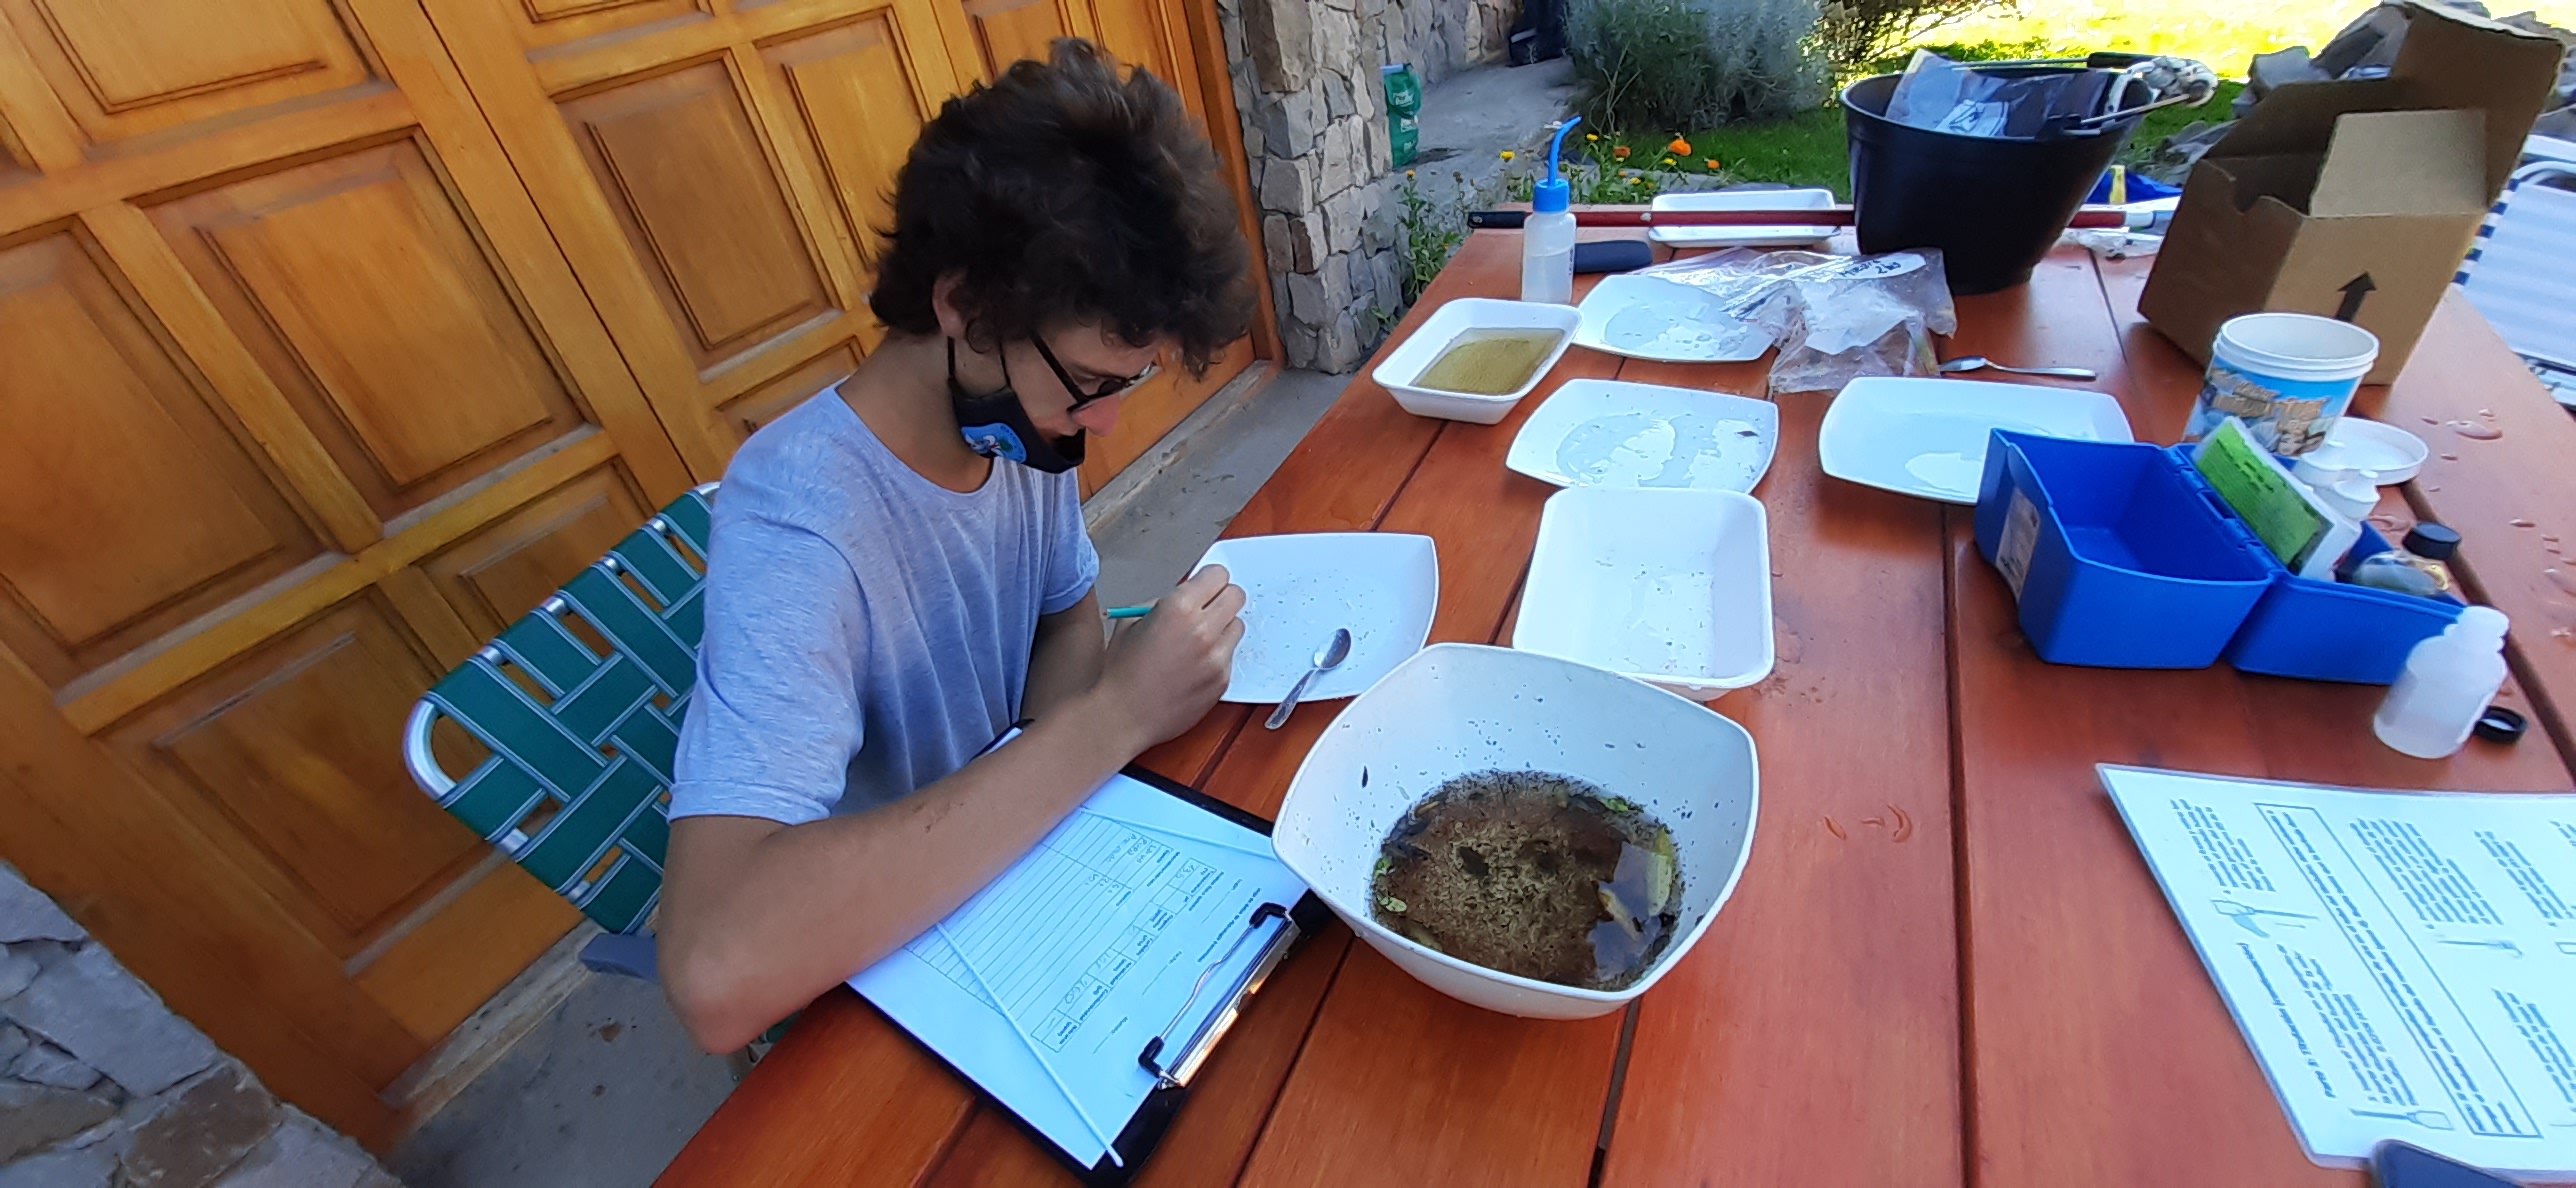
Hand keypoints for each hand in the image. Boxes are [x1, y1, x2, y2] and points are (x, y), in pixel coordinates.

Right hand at [1094, 565, 1244, 749]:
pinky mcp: (1223, 680)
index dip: (1209, 580)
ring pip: (1237, 626)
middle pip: (1236, 596)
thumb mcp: (1131, 620)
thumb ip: (1163, 602)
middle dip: (1221, 598)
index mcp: (1179, 608)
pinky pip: (1230, 655)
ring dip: (1222, 627)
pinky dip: (1218, 655)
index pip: (1218, 575)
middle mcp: (1203, 630)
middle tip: (1207, 608)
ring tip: (1198, 640)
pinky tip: (1194, 665)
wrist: (1122, 716)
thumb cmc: (1121, 671)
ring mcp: (1217, 657)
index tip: (1205, 586)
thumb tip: (1188, 594)